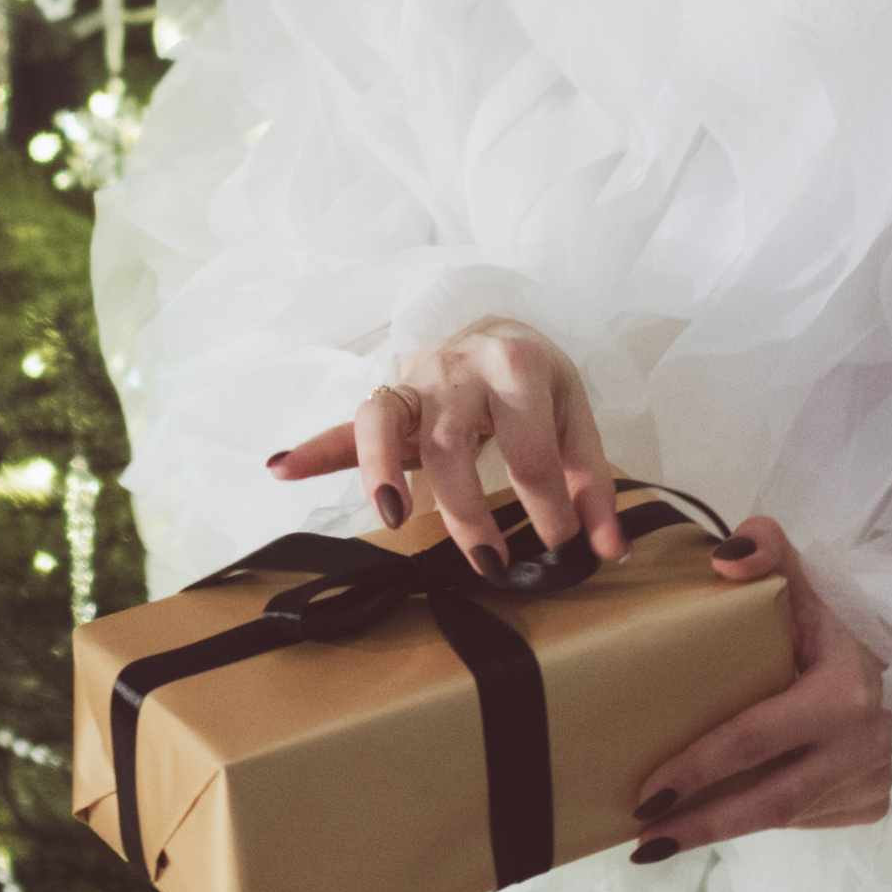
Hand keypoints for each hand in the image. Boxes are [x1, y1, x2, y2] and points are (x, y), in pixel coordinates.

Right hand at [266, 318, 624, 576]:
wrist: (495, 327)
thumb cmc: (535, 382)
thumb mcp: (574, 416)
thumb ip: (592, 483)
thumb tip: (609, 549)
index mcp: (517, 366)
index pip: (531, 452)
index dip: (550, 508)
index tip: (563, 545)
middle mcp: (458, 368)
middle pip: (454, 444)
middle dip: (470, 510)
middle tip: (493, 564)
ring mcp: (414, 381)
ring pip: (389, 424)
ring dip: (382, 472)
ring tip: (394, 517)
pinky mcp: (386, 398)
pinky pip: (347, 425)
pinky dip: (313, 447)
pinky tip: (282, 467)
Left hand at [628, 517, 891, 857]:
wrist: (877, 653)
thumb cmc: (819, 619)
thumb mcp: (793, 576)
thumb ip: (763, 548)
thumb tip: (725, 558)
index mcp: (843, 690)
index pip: (757, 739)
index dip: (699, 768)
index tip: (646, 794)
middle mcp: (864, 743)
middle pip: (770, 800)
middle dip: (702, 824)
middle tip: (643, 840)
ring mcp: (871, 779)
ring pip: (785, 818)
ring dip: (722, 831)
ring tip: (663, 839)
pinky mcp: (871, 802)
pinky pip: (804, 823)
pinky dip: (756, 826)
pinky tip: (716, 822)